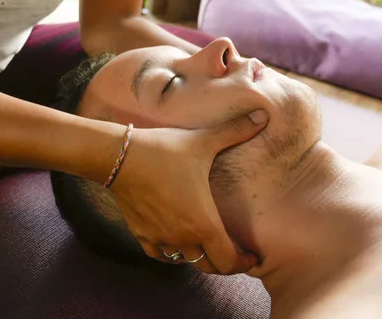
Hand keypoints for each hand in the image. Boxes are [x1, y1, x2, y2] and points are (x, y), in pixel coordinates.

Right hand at [109, 109, 268, 273]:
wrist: (117, 157)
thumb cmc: (163, 151)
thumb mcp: (203, 141)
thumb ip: (236, 131)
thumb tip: (263, 114)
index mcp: (203, 223)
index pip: (228, 261)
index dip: (243, 263)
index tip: (252, 257)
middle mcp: (182, 238)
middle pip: (209, 266)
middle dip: (224, 263)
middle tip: (234, 253)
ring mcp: (160, 239)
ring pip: (185, 261)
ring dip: (199, 257)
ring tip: (209, 245)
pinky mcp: (141, 234)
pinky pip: (161, 255)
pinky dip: (173, 253)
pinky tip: (177, 241)